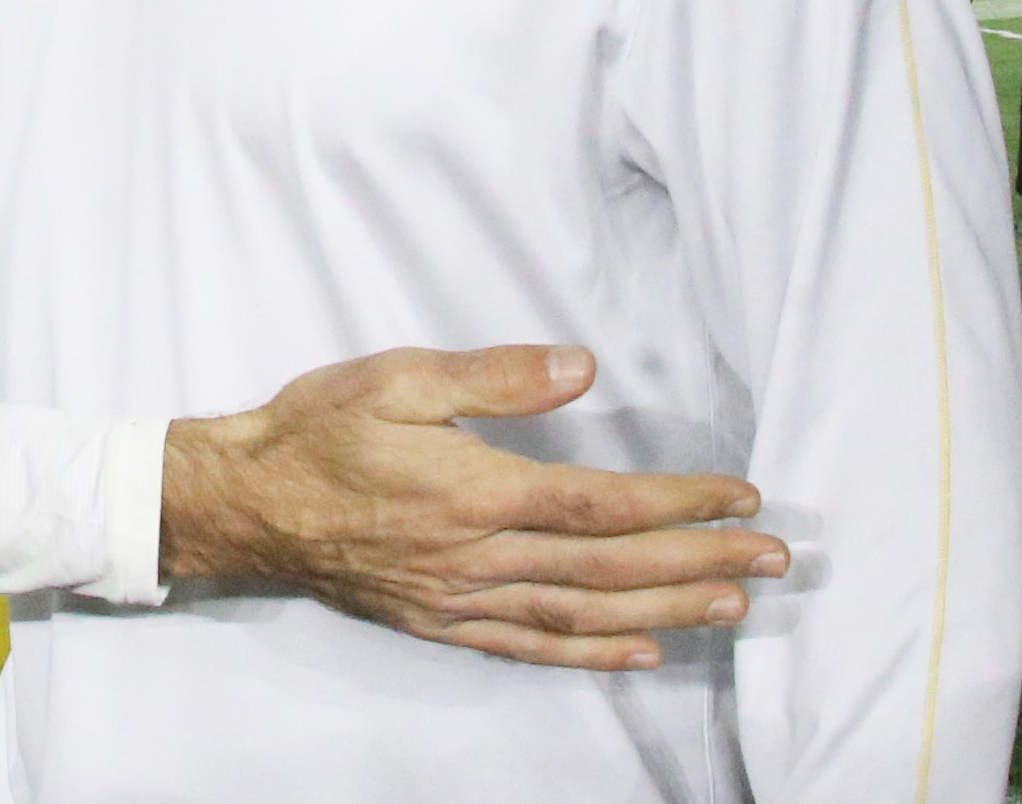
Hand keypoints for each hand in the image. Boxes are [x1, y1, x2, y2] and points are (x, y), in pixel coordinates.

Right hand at [159, 344, 785, 672]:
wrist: (246, 503)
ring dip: (669, 610)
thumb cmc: (319, 429)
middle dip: (702, 562)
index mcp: (478, 494)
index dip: (680, 505)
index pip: (603, 505)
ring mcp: (463, 600)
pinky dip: (594, 653)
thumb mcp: (399, 377)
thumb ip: (495, 376)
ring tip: (734, 605)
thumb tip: (582, 368)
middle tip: (775, 561)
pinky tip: (639, 650)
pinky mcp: (443, 622)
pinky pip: (533, 646)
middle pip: (613, 568)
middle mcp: (481, 558)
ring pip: (586, 614)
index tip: (741, 497)